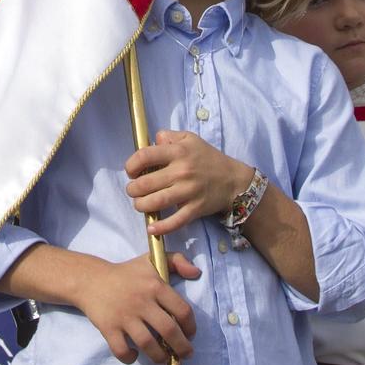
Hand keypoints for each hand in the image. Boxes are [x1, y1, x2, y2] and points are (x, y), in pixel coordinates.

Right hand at [70, 253, 201, 363]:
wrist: (92, 280)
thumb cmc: (127, 273)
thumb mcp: (152, 259)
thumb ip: (177, 261)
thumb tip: (196, 273)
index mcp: (155, 286)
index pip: (182, 310)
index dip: (191, 326)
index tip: (190, 334)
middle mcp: (142, 301)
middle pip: (169, 331)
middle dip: (182, 347)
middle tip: (185, 354)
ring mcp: (124, 316)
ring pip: (148, 344)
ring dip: (160, 357)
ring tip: (165, 359)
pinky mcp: (108, 327)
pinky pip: (122, 350)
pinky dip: (130, 357)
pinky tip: (135, 355)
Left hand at [125, 131, 251, 236]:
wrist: (233, 180)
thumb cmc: (208, 158)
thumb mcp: (190, 139)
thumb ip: (168, 137)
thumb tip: (151, 141)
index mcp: (178, 152)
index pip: (145, 156)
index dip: (131, 165)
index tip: (131, 171)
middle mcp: (182, 171)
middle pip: (146, 183)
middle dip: (133, 189)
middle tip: (133, 190)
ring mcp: (189, 191)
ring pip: (156, 202)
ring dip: (141, 206)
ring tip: (140, 204)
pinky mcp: (195, 209)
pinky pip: (176, 221)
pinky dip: (162, 227)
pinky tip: (151, 228)